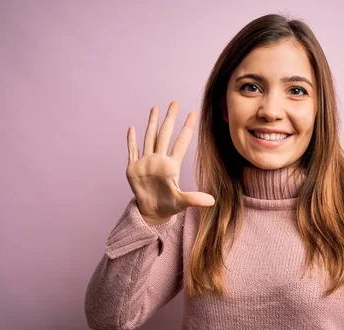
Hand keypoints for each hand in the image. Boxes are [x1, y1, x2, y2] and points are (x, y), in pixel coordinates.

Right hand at [126, 101, 214, 222]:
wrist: (152, 212)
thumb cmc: (169, 206)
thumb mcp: (182, 202)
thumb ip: (194, 199)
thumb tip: (212, 201)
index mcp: (171, 166)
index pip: (181, 143)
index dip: (187, 128)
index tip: (193, 113)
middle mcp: (159, 160)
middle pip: (165, 134)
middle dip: (170, 118)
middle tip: (175, 103)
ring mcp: (146, 162)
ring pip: (149, 138)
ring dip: (151, 124)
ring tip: (155, 108)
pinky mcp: (133, 168)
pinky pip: (132, 151)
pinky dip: (131, 141)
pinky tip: (132, 128)